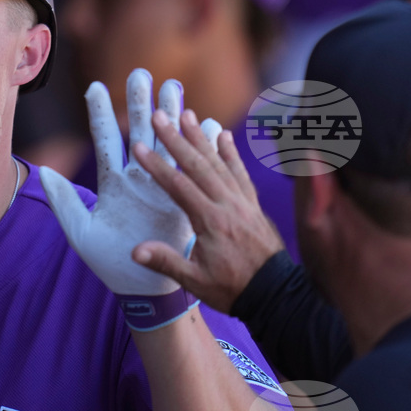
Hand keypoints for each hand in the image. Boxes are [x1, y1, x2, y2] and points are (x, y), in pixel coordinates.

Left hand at [41, 70, 217, 328]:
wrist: (143, 290)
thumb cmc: (108, 263)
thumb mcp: (80, 233)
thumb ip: (64, 203)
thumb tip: (43, 172)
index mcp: (113, 184)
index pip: (105, 140)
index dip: (101, 113)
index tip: (96, 86)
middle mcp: (138, 179)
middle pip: (139, 132)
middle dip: (141, 102)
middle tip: (142, 72)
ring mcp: (163, 188)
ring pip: (168, 144)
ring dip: (172, 116)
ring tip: (176, 87)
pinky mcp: (184, 201)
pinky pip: (194, 170)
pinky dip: (202, 148)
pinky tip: (208, 125)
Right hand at [131, 108, 283, 313]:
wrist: (275, 295)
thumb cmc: (232, 289)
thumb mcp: (195, 282)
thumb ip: (166, 262)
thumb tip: (135, 251)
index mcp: (211, 222)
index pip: (179, 186)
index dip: (157, 165)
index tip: (139, 146)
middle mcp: (228, 206)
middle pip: (198, 165)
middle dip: (177, 139)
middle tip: (160, 115)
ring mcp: (243, 203)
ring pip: (220, 163)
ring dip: (201, 138)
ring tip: (187, 114)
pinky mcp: (253, 205)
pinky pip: (241, 173)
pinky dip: (231, 153)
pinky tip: (223, 136)